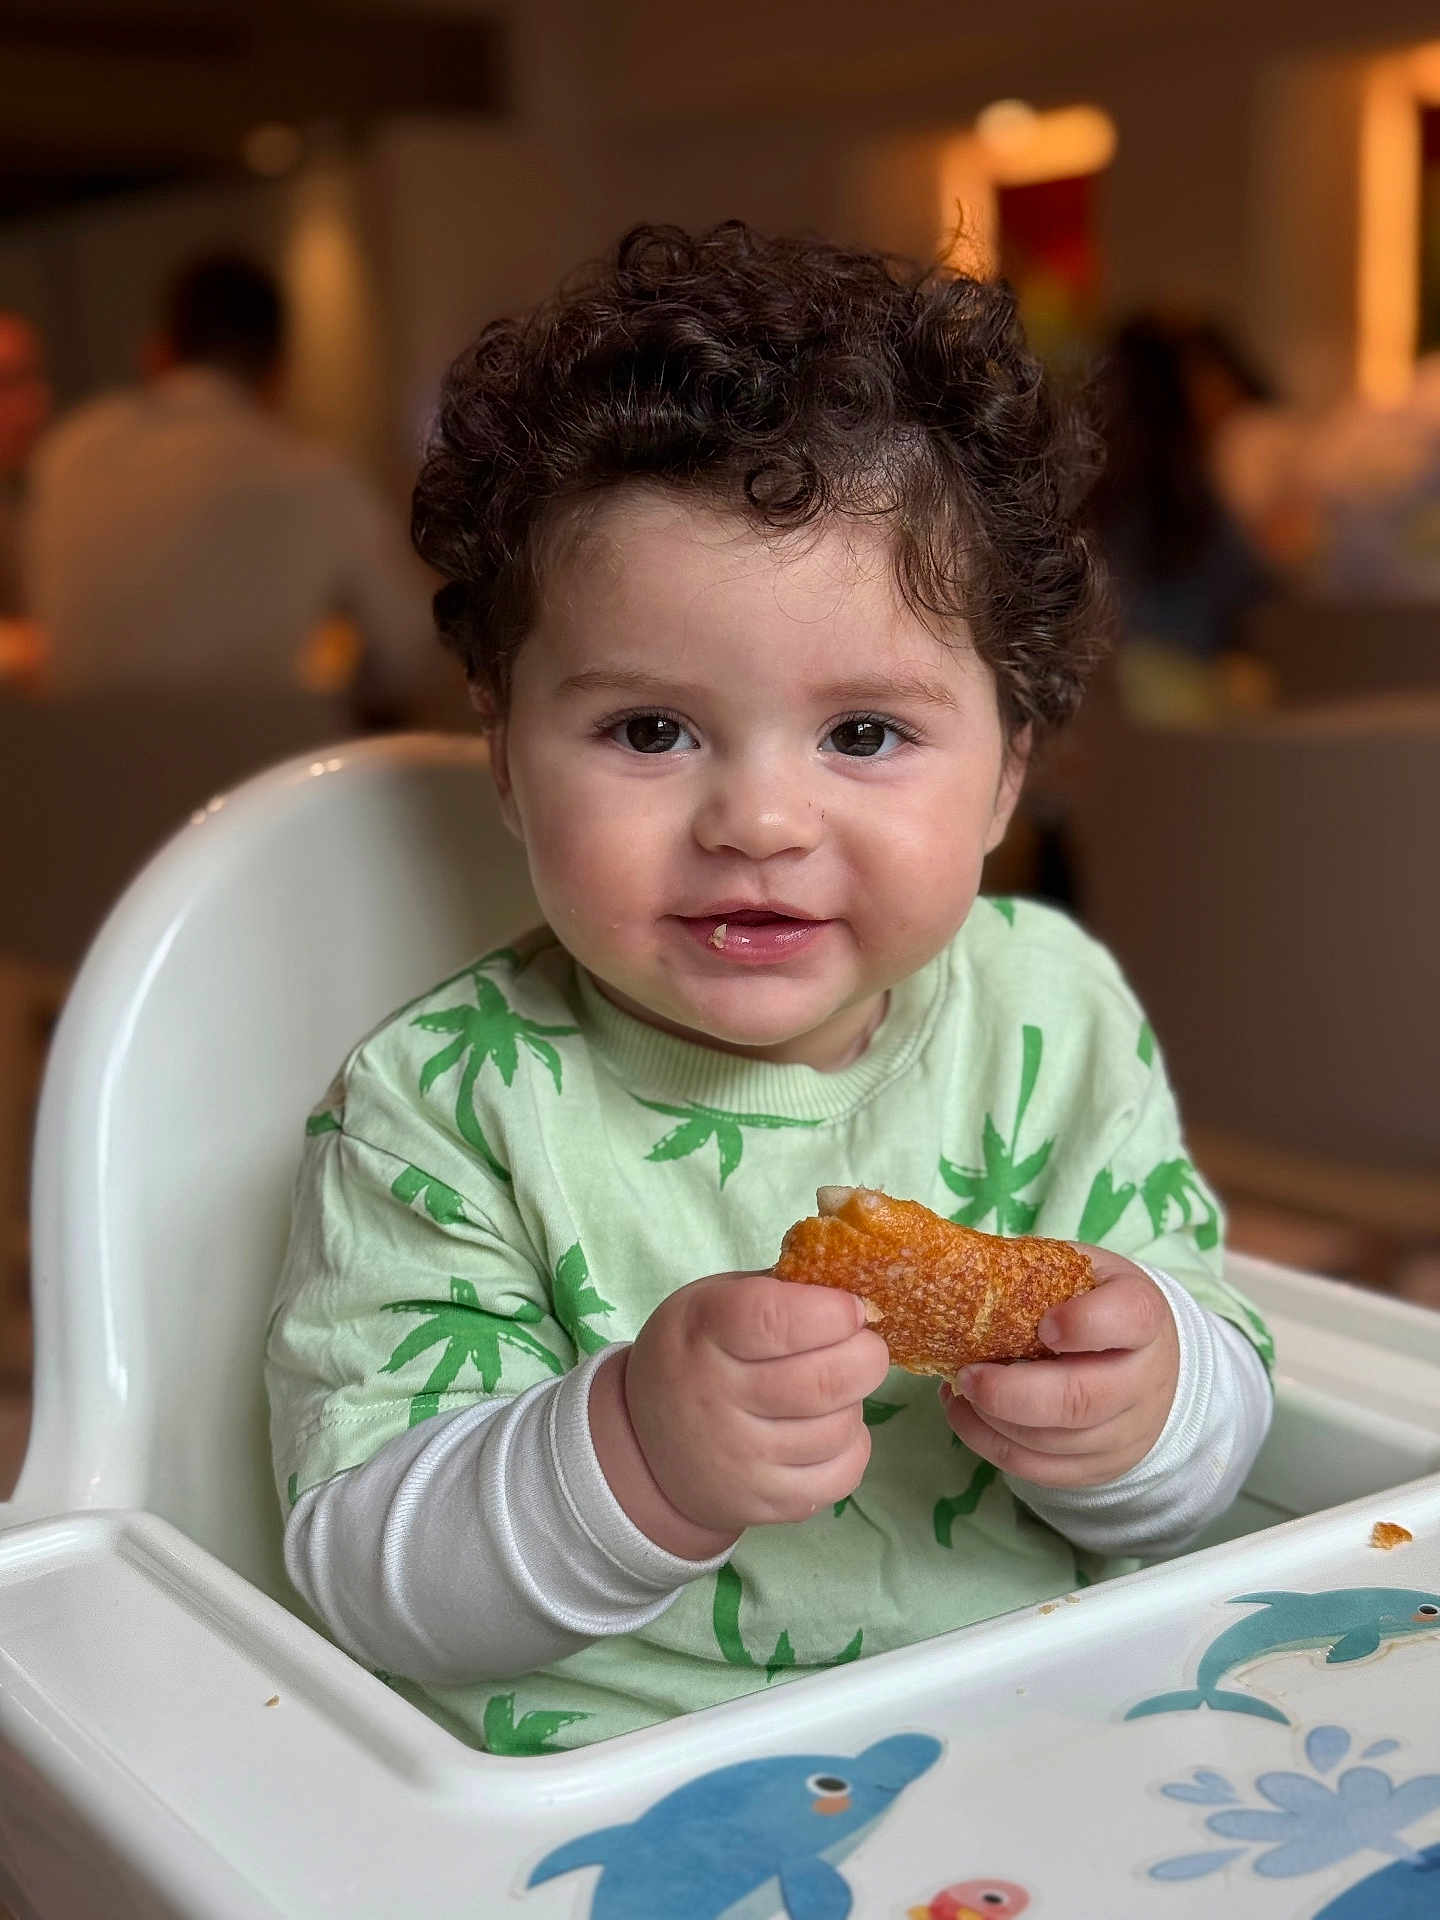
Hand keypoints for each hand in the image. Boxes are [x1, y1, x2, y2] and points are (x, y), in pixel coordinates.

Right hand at [591, 1272, 890, 1555]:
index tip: (851, 1308)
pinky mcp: (763, 1503)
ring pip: (839, 1428)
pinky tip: (830, 1428)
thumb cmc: (696, 1353)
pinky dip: (853, 1445)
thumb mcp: (714, 1301)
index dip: (831, 1310)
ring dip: (856, 1401)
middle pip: (823, 1381)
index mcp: (703, 1332)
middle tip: (864, 1345)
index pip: (775, 1320)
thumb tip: (859, 1287)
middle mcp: (716, 1399)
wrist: (646, 1445)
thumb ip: (778, 1289)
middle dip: (866, 1355)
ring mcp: (739, 1459)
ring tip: (836, 1388)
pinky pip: (842, 1475)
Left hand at [940, 1248, 1178, 1488]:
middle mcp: (1143, 1379)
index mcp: (1143, 1315)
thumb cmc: (1097, 1305)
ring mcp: (1126, 1432)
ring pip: (1054, 1442)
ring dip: (993, 1420)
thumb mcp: (1079, 1272)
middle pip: (1081, 1400)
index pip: (1130, 1318)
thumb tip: (959, 1271)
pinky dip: (992, 1445)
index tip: (1044, 1324)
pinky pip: (1041, 1470)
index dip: (1085, 1323)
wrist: (1150, 1361)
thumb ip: (1034, 1272)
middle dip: (1011, 1393)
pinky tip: (968, 1415)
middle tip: (968, 1374)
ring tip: (958, 1390)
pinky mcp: (1100, 1467)